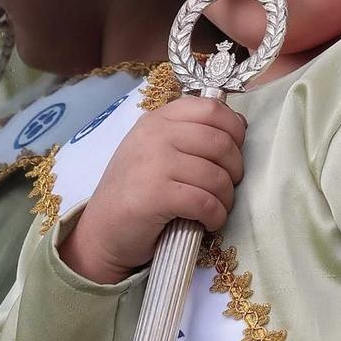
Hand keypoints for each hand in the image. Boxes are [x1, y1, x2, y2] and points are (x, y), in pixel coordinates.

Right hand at [59, 96, 245, 284]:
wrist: (102, 231)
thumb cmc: (134, 193)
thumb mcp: (155, 150)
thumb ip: (188, 134)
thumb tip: (238, 125)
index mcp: (158, 120)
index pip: (212, 108)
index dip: (234, 130)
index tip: (233, 152)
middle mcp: (155, 135)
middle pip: (220, 142)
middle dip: (235, 169)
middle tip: (226, 187)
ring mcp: (155, 164)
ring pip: (216, 176)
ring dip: (226, 198)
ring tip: (216, 209)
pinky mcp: (157, 196)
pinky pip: (206, 202)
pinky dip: (216, 217)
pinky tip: (209, 223)